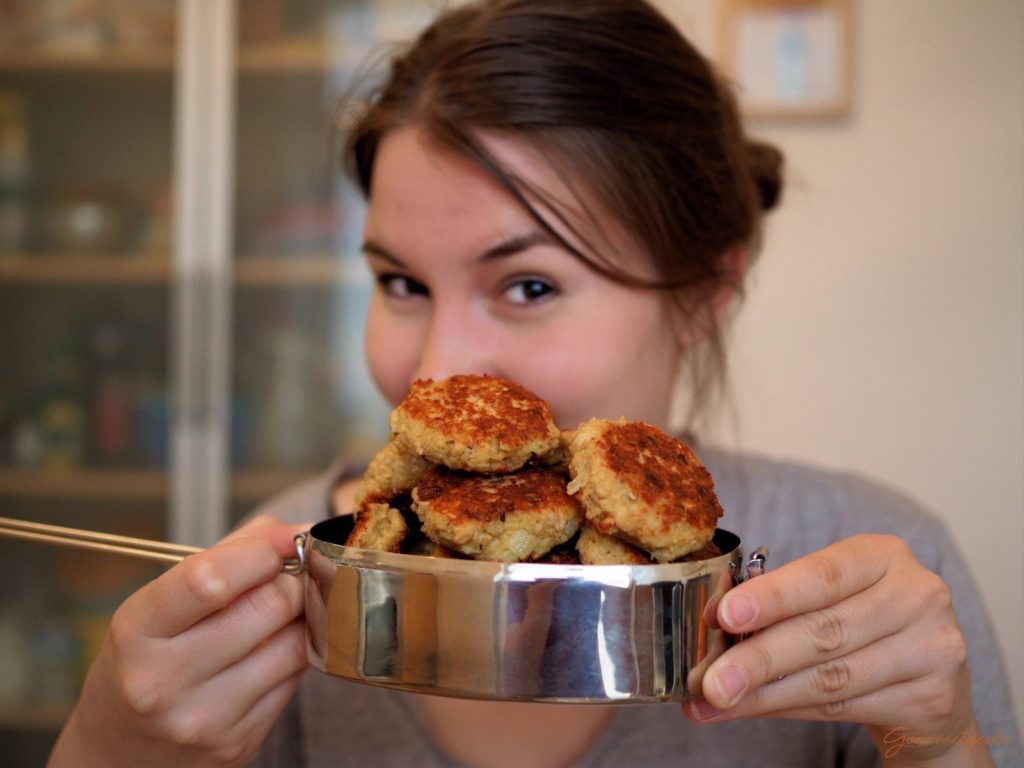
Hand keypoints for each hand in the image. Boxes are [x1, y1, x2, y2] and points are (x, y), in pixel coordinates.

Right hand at [49, 516, 308, 767]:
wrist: (121, 752)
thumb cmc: (145, 660)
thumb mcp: (159, 602)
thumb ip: (227, 556)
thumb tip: (293, 531)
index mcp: (136, 632)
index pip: (209, 580)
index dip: (259, 552)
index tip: (280, 542)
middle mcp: (163, 682)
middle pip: (267, 606)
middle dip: (289, 581)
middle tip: (284, 577)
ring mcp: (203, 720)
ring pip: (293, 643)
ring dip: (298, 619)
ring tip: (277, 616)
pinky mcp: (238, 744)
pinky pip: (294, 680)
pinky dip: (294, 655)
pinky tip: (270, 653)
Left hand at [683, 534, 992, 765]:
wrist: (932, 682)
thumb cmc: (864, 624)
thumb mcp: (833, 595)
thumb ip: (783, 601)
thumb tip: (714, 620)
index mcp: (882, 555)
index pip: (822, 575)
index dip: (771, 597)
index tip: (723, 615)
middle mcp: (916, 594)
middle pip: (823, 631)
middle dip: (757, 659)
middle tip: (710, 681)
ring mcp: (933, 648)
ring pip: (831, 678)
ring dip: (765, 694)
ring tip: (718, 701)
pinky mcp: (935, 699)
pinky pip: (844, 708)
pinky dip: (788, 711)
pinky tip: (753, 710)